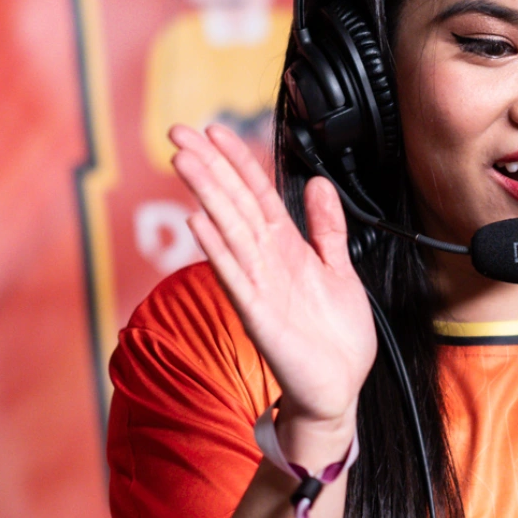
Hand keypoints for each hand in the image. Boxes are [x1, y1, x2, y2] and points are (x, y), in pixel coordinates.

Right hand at [172, 124, 376, 452]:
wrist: (339, 387)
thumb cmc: (335, 336)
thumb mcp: (339, 270)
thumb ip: (327, 227)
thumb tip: (317, 182)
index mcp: (287, 249)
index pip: (257, 194)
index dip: (237, 161)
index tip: (215, 130)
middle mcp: (267, 263)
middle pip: (233, 203)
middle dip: (208, 166)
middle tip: (178, 132)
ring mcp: (259, 287)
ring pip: (228, 231)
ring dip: (206, 194)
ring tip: (183, 161)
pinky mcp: (258, 316)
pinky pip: (235, 276)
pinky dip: (217, 248)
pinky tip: (199, 222)